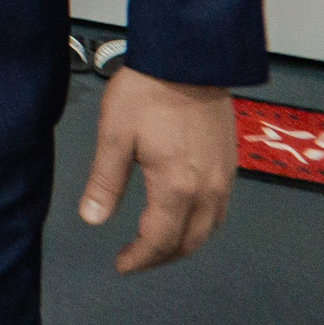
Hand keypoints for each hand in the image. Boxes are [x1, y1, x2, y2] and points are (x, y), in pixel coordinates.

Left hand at [76, 66, 237, 272]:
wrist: (188, 59)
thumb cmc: (148, 92)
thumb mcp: (114, 136)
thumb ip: (105, 182)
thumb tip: (92, 219)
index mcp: (177, 187)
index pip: (160, 240)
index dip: (140, 258)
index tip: (121, 264)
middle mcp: (208, 189)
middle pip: (189, 242)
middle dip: (161, 257)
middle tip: (135, 260)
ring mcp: (224, 178)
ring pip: (209, 229)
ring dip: (183, 244)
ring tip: (156, 244)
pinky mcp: (230, 164)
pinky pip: (220, 209)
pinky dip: (201, 224)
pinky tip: (184, 217)